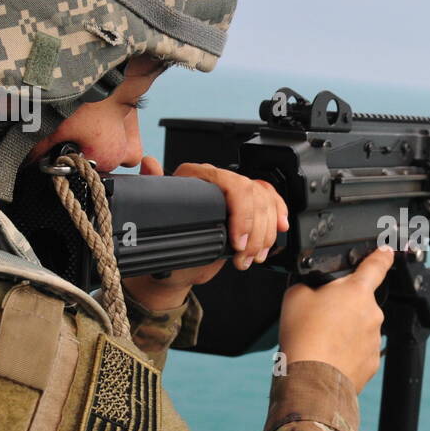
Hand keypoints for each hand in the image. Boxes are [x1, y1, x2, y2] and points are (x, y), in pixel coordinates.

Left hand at [121, 156, 288, 310]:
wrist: (174, 267)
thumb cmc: (164, 246)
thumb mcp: (155, 222)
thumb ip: (153, 190)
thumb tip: (149, 164)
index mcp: (195, 177)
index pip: (230, 183)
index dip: (241, 213)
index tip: (237, 241)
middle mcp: (217, 181)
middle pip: (253, 194)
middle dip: (255, 230)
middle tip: (244, 255)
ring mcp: (234, 193)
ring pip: (265, 201)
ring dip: (265, 233)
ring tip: (252, 257)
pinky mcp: (247, 206)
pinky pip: (271, 200)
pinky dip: (278, 216)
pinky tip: (279, 228)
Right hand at [278, 246, 394, 391]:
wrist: (311, 377)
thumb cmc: (305, 337)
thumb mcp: (295, 296)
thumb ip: (309, 285)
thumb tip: (311, 289)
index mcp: (357, 291)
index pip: (376, 266)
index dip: (381, 256)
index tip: (387, 252)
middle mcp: (372, 313)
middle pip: (360, 302)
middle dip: (344, 307)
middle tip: (320, 319)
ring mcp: (374, 339)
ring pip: (360, 328)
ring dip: (345, 331)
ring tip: (322, 340)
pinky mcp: (372, 361)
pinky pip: (360, 350)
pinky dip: (347, 352)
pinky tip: (330, 355)